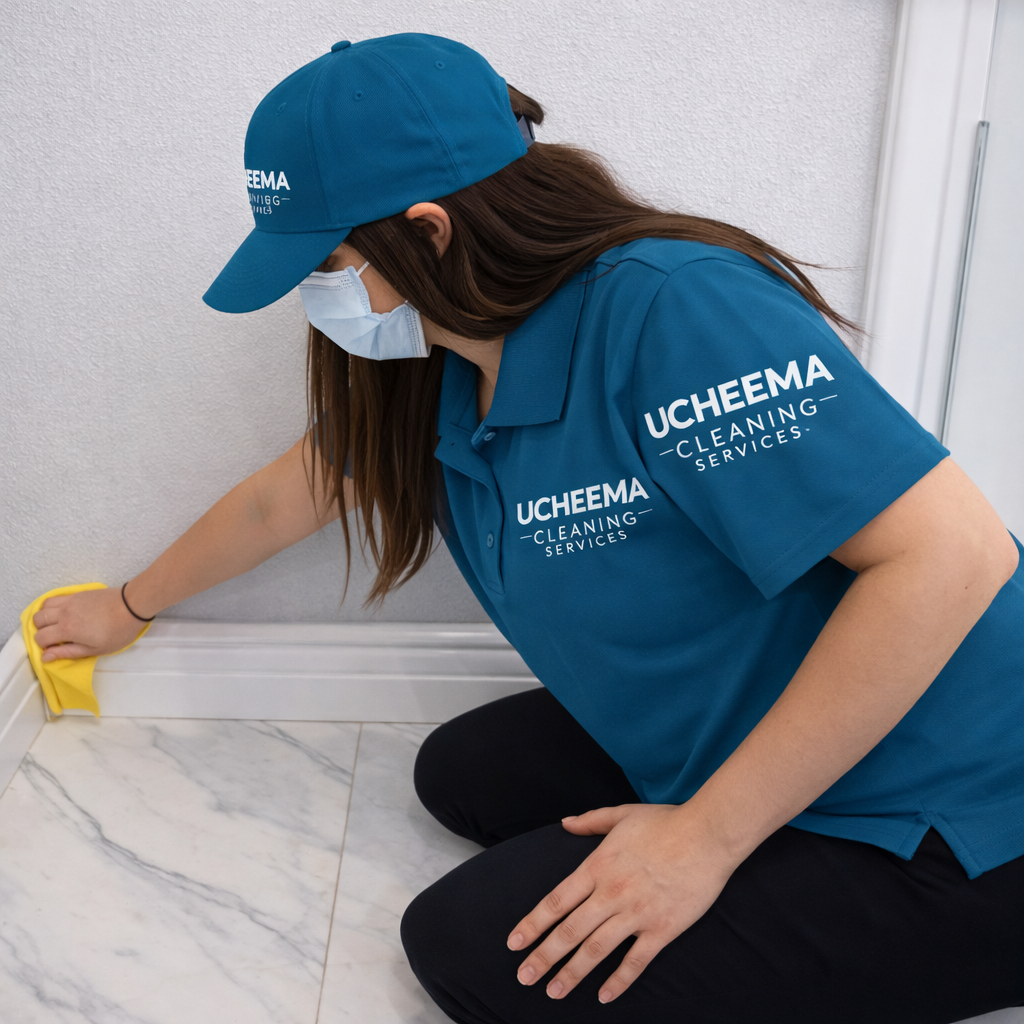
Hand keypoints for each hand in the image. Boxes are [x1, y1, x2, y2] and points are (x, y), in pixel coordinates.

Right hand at [33, 587, 145, 661]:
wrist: (132, 606)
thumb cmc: (118, 631)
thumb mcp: (95, 649)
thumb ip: (68, 652)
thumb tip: (45, 657)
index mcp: (67, 629)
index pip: (40, 638)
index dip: (44, 646)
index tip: (55, 648)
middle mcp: (64, 613)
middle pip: (37, 620)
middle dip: (41, 630)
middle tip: (55, 637)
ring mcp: (70, 600)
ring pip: (44, 606)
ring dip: (45, 616)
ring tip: (57, 624)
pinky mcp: (77, 593)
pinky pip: (55, 598)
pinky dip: (52, 606)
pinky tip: (64, 613)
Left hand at [506, 803, 737, 1003]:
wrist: (707, 835)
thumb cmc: (665, 822)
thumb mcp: (622, 814)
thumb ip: (590, 821)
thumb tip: (565, 823)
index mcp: (597, 866)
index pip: (556, 901)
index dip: (533, 924)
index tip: (514, 942)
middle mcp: (611, 893)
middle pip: (569, 931)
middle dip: (543, 957)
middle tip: (523, 977)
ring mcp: (636, 913)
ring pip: (596, 951)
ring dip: (572, 974)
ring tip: (553, 991)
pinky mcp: (662, 929)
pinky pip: (636, 962)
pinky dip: (618, 981)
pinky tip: (603, 996)